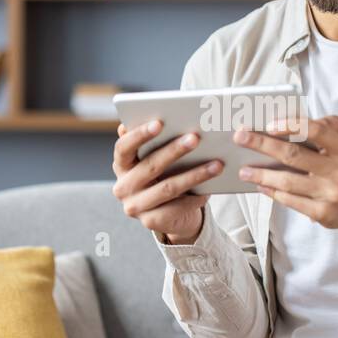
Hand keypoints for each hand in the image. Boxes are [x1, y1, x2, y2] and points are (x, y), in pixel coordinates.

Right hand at [112, 119, 220, 240]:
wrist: (170, 215)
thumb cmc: (164, 176)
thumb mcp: (157, 158)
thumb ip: (156, 141)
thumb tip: (162, 116)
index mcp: (121, 165)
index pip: (123, 148)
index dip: (139, 135)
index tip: (160, 122)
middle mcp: (122, 187)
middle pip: (150, 166)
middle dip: (174, 151)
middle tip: (196, 138)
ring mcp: (135, 207)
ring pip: (168, 188)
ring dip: (194, 174)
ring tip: (216, 164)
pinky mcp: (150, 222)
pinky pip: (177, 207)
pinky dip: (195, 197)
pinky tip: (211, 188)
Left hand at [233, 114, 337, 258]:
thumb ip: (331, 126)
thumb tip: (297, 118)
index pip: (316, 130)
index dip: (291, 125)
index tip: (268, 125)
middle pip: (294, 155)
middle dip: (262, 145)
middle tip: (240, 138)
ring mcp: (330, 194)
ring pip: (287, 181)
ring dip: (261, 174)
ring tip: (243, 169)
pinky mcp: (322, 213)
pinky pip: (290, 201)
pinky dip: (272, 192)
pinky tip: (259, 185)